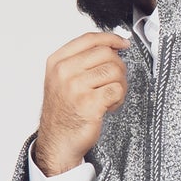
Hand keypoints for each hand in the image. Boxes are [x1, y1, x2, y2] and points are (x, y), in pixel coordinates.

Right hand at [34, 30, 132, 174]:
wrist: (58, 141)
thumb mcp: (61, 80)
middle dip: (117, 66)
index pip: (89, 39)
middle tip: (115, 81)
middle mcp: (64, 72)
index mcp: (57, 62)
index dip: (111, 39)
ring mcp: (76, 87)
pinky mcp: (90, 103)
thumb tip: (110, 46)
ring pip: (114, 70)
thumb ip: (80, 61)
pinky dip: (118, 98)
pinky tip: (109, 106)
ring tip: (111, 96)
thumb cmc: (63, 113)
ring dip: (120, 83)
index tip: (122, 44)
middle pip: (105, 53)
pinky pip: (116, 90)